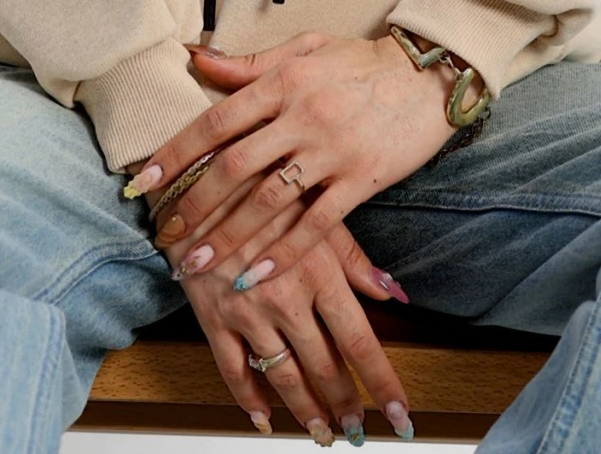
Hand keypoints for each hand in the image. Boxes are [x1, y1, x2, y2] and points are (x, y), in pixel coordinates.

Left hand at [129, 30, 476, 286]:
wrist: (427, 73)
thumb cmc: (360, 61)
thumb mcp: (305, 49)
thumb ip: (249, 63)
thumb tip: (197, 58)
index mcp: (283, 82)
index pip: (217, 120)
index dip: (177, 153)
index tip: (145, 183)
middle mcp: (302, 116)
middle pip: (235, 165)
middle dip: (193, 204)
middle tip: (164, 234)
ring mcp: (332, 149)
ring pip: (269, 199)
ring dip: (230, 235)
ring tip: (198, 263)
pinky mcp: (361, 177)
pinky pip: (318, 222)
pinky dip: (285, 250)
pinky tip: (257, 274)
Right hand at [143, 171, 413, 442]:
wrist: (200, 173)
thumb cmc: (265, 184)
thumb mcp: (317, 211)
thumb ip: (356, 260)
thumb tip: (395, 293)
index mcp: (318, 270)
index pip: (359, 342)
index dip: (382, 384)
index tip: (400, 418)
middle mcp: (285, 297)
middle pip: (324, 367)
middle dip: (345, 404)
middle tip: (358, 430)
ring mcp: (246, 311)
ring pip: (282, 375)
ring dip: (305, 410)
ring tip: (322, 433)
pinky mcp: (211, 316)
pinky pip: (232, 369)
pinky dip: (248, 399)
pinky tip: (263, 417)